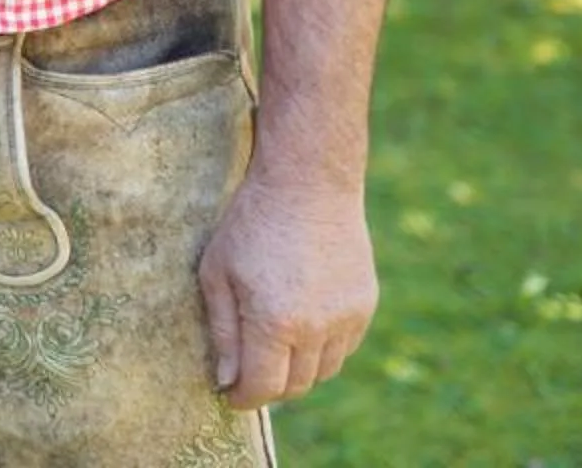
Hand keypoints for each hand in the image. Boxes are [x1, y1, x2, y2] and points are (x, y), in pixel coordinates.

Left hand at [197, 172, 377, 410]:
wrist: (308, 184)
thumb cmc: (251, 224)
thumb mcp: (216, 272)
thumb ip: (222, 331)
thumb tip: (226, 380)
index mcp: (275, 322)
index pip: (263, 387)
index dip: (243, 397)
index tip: (228, 394)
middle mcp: (317, 328)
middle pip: (295, 385)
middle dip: (268, 386)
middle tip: (246, 373)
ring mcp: (347, 318)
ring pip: (322, 371)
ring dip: (297, 370)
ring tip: (272, 345)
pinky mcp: (365, 305)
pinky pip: (343, 347)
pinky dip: (321, 349)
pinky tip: (300, 324)